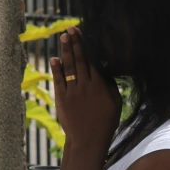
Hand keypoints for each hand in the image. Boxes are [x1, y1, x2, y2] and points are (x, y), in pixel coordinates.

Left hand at [50, 26, 121, 153]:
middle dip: (75, 43)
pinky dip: (56, 69)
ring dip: (65, 51)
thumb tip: (105, 69)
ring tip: (63, 38)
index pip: (91, 60)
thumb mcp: (115, 102)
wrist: (88, 140)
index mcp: (100, 85)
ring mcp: (72, 92)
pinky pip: (59, 81)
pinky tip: (54, 58)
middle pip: (79, 60)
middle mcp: (85, 86)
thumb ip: (110, 85)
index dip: (86, 46)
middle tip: (70, 29)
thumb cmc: (105, 122)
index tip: (82, 34)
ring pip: (69, 68)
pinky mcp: (62, 100)